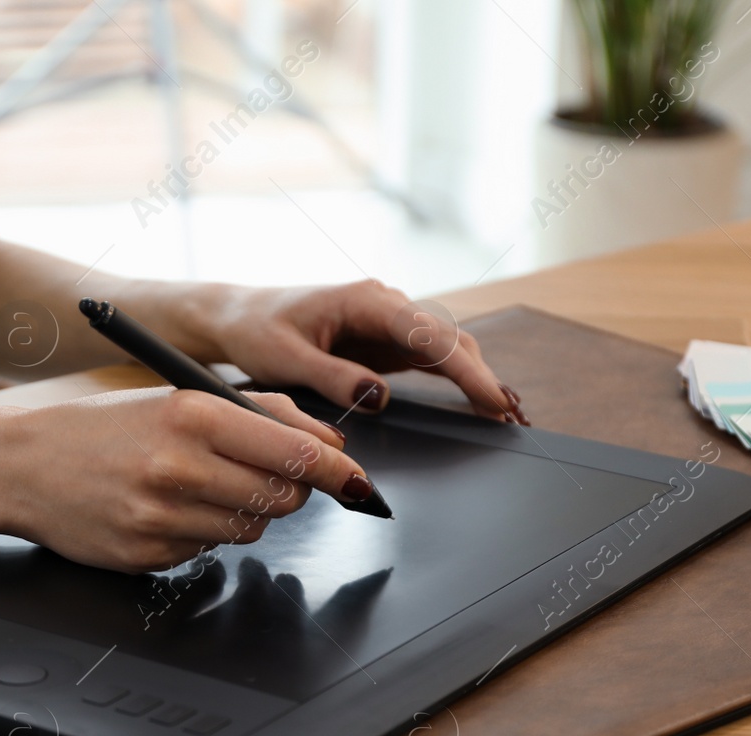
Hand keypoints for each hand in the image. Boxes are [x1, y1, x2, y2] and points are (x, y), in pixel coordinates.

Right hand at [0, 388, 368, 572]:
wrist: (19, 464)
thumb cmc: (104, 427)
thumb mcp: (178, 397)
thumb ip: (259, 413)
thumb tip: (328, 444)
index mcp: (194, 415)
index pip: (296, 454)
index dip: (339, 472)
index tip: (359, 481)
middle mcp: (179, 467)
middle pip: (284, 498)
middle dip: (293, 492)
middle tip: (273, 478)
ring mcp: (162, 518)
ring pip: (251, 529)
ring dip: (246, 513)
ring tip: (205, 488)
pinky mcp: (148, 556)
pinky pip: (208, 552)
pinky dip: (204, 533)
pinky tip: (169, 511)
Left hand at [203, 280, 527, 424]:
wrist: (239, 318)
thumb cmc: (257, 331)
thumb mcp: (286, 358)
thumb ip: (334, 377)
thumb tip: (378, 397)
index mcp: (366, 300)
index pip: (430, 335)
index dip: (467, 370)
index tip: (492, 398)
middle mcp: (386, 306)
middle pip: (449, 340)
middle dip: (483, 377)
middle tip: (511, 419)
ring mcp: (390, 324)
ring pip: (447, 349)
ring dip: (476, 379)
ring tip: (507, 416)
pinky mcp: (386, 343)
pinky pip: (432, 360)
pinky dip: (458, 380)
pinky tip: (480, 402)